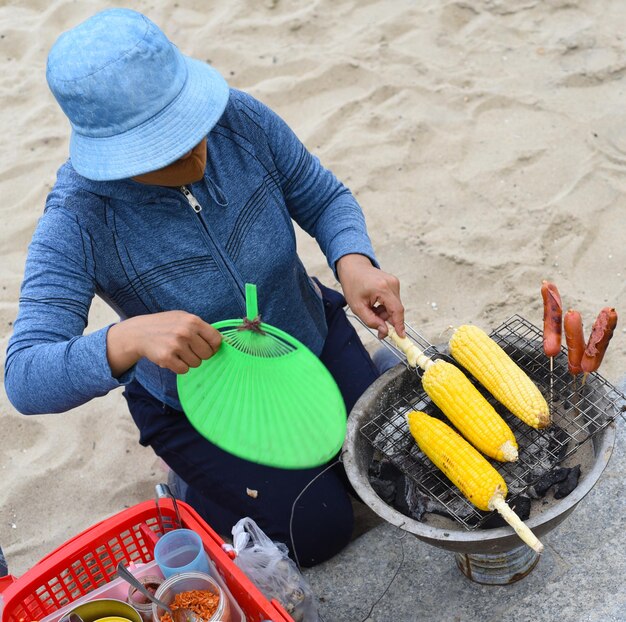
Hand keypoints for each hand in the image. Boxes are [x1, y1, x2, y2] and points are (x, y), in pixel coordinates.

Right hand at [107, 311, 221, 375]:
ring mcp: (176, 345)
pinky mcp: (167, 358)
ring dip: (189, 361)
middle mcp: (186, 332)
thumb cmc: (166, 325)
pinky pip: (184, 370)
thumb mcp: (183, 318)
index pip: (216, 339)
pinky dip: (179, 367)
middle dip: (201, 354)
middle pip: (207, 354)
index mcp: (193, 321)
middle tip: (189, 349)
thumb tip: (223, 341)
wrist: (139, 332)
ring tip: (178, 351)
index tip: (208, 347)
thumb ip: (202, 328)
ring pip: (196, 363)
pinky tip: (172, 358)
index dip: (214, 346)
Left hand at [336, 254, 404, 338]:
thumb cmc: (353, 285)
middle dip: (388, 321)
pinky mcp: (394, 283)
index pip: (396, 310)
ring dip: (385, 314)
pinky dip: (386, 307)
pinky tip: (376, 304)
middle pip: (396, 310)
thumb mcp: (357, 307)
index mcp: (382, 288)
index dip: (399, 325)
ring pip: (395, 306)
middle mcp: (392, 284)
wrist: (353, 267)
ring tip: (371, 310)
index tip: (401, 337)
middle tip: (377, 327)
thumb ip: (371, 321)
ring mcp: (394, 282)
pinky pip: (393, 301)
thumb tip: (384, 331)